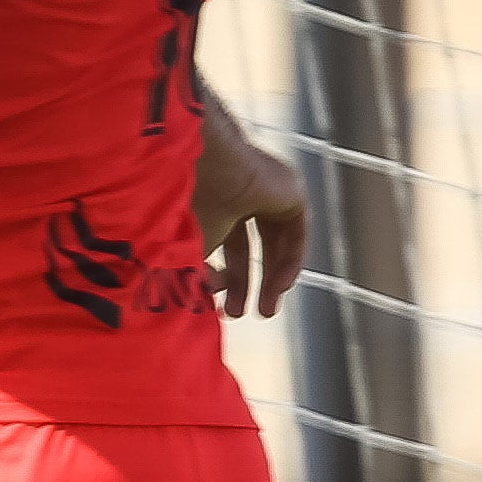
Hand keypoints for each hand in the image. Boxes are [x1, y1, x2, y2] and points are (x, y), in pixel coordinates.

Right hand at [192, 104, 310, 319]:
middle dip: (244, 283)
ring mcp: (264, 188)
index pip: (221, 244)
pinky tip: (280, 288)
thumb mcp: (188, 251)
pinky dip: (289, 262)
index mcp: (208, 201)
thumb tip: (198, 304)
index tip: (211, 300)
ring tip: (265, 312)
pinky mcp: (289, 188)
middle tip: (239, 313)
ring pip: (274, 241)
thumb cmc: (186, 205)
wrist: (204, 167)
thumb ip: (195, 275)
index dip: (219, 277)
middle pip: (246, 246)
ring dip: (270, 280)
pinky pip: (295, 232)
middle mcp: (235, 193)